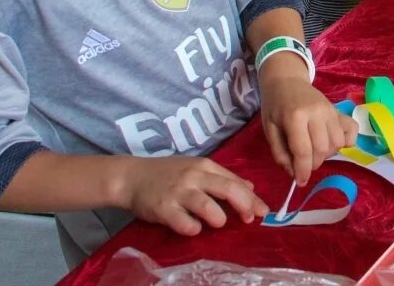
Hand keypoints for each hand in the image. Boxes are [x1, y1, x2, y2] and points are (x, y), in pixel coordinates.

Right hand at [117, 156, 269, 235]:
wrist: (132, 177)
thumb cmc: (167, 173)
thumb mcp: (196, 168)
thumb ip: (222, 177)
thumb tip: (250, 186)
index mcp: (204, 166)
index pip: (234, 181)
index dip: (251, 198)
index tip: (261, 210)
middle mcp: (193, 177)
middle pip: (228, 190)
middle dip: (244, 206)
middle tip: (249, 219)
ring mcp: (178, 193)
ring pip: (208, 207)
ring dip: (219, 219)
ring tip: (217, 222)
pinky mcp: (163, 209)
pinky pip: (185, 224)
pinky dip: (194, 229)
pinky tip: (193, 228)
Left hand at [258, 60, 357, 185]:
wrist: (287, 81)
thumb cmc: (275, 106)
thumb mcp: (269, 129)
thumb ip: (280, 153)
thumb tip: (294, 173)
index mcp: (295, 117)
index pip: (303, 151)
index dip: (302, 171)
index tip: (300, 182)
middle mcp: (317, 113)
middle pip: (322, 149)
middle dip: (313, 164)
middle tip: (304, 164)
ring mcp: (331, 110)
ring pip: (337, 143)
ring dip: (327, 154)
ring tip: (315, 151)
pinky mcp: (339, 110)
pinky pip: (352, 130)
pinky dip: (347, 141)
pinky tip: (334, 143)